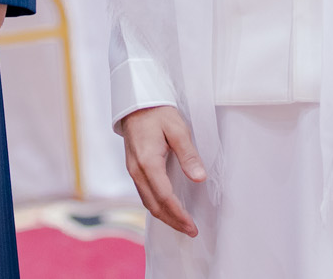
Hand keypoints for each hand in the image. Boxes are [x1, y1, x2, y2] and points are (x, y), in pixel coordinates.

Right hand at [121, 105, 204, 236]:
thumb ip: (188, 155)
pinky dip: (156, 206)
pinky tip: (167, 208)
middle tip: (191, 231)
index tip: (192, 225)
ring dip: (164, 216)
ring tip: (181, 224)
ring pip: (147, 202)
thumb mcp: (178, 129)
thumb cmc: (157, 112)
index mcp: (148, 162)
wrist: (135, 102)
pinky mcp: (133, 168)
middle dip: (173, 221)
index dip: (179, 214)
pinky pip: (144, 194)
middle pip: (154, 205)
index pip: (165, 197)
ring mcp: (133, 170)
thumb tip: (199, 178)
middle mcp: (137, 170)